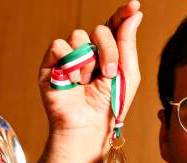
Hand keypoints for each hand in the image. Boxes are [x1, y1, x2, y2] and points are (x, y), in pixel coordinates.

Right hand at [37, 1, 142, 162]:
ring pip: (78, 36)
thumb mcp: (128, 74)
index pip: (114, 26)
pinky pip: (58, 45)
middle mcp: (89, 53)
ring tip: (87, 82)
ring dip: (87, 61)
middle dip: (108, 49)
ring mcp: (70, 58)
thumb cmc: (110, 106)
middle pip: (99, 30)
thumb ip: (128, 42)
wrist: (88, 126)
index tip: (133, 5)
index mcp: (109, 54)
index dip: (123, 14)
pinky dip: (68, 62)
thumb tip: (135, 13)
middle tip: (109, 72)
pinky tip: (72, 81)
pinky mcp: (52, 65)